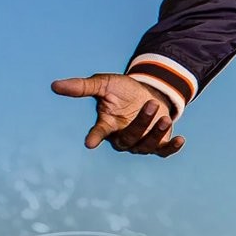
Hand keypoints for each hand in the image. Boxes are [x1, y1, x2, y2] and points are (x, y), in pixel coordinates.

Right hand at [51, 74, 183, 156]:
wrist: (147, 92)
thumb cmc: (122, 91)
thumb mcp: (105, 84)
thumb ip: (83, 86)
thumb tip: (54, 85)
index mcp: (107, 125)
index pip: (99, 132)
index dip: (95, 136)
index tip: (90, 142)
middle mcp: (122, 137)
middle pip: (128, 138)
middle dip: (141, 123)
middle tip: (150, 104)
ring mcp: (140, 142)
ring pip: (145, 145)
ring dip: (156, 133)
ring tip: (164, 118)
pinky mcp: (157, 143)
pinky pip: (163, 151)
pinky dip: (171, 148)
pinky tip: (181, 140)